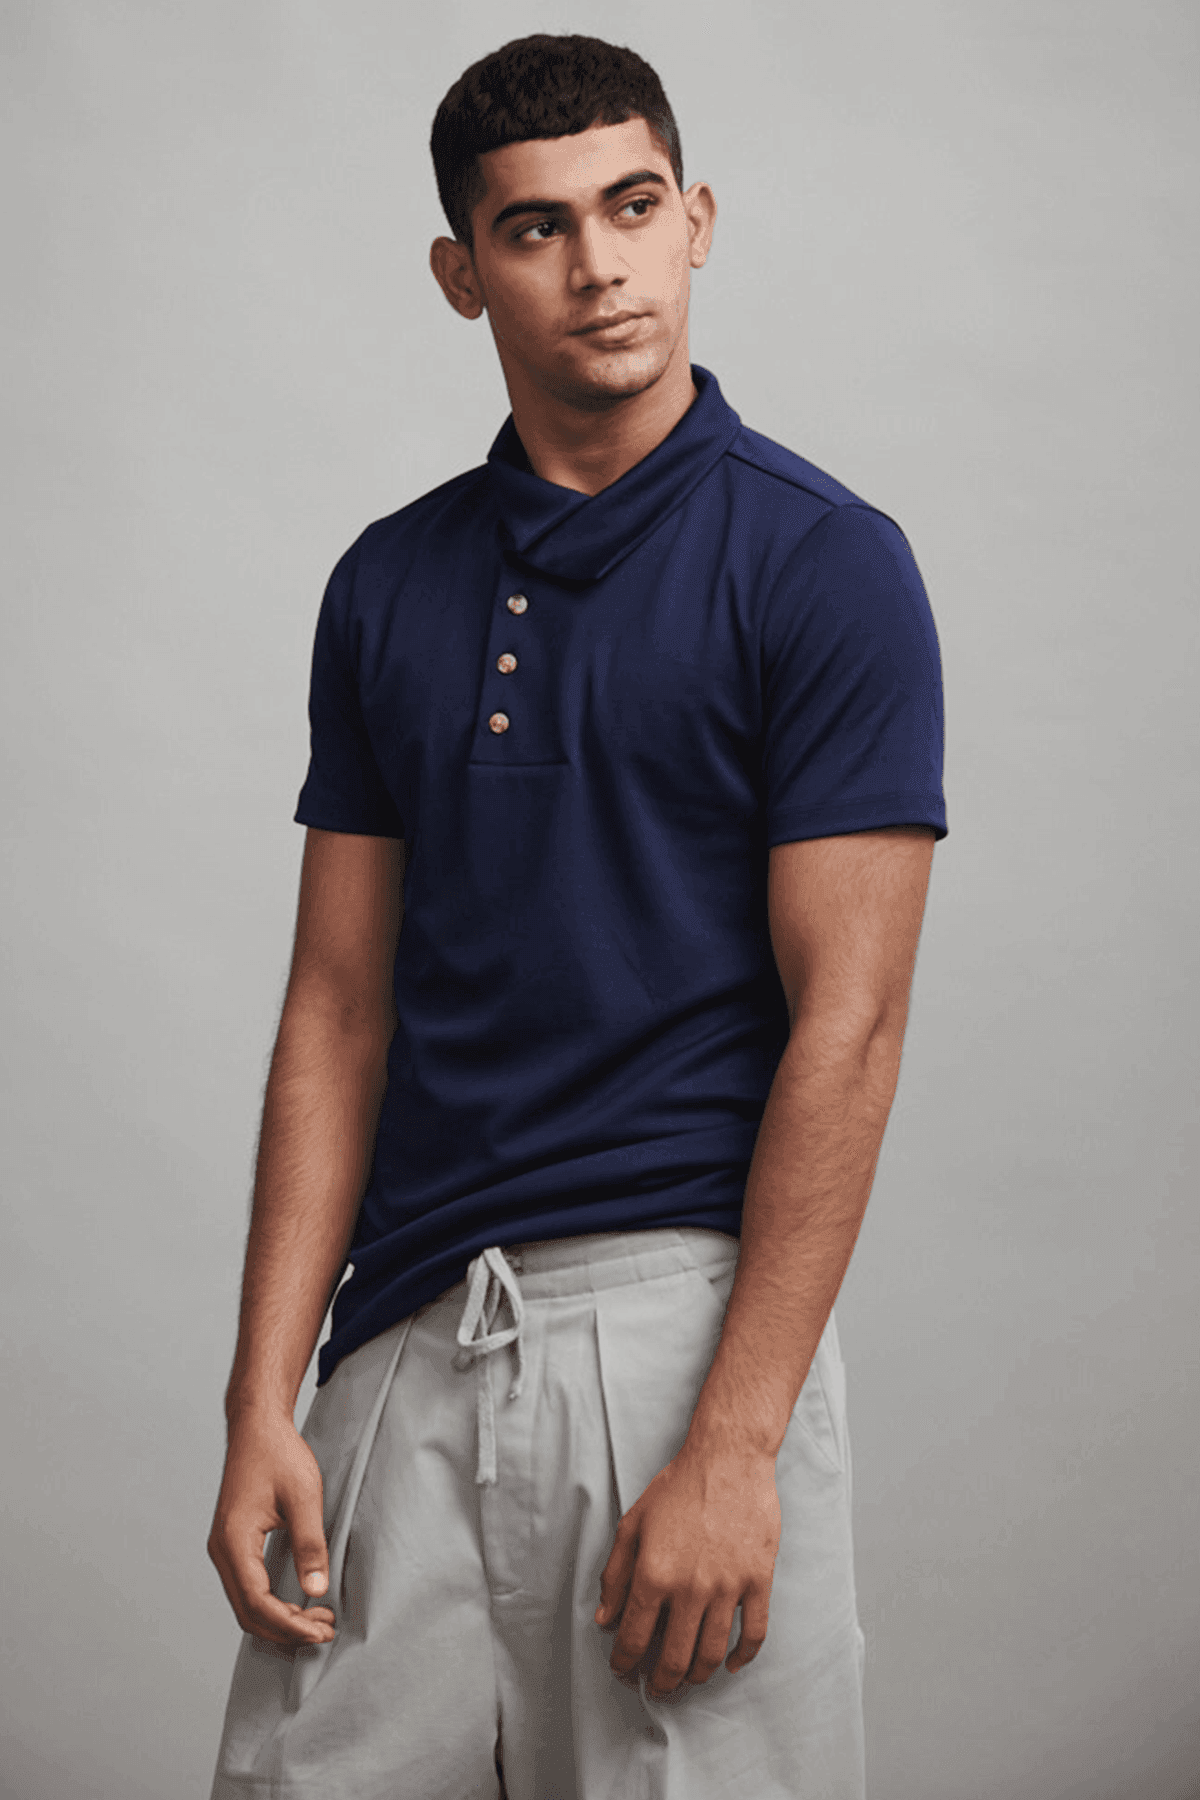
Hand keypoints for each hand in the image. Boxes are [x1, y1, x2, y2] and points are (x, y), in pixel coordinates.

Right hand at [207, 1409, 335, 1648]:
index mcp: (234, 1541)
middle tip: (324, 1631)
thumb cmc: (279, 1454)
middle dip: (285, 1629)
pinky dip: (271, 1604)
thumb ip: (310, 1544)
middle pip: (247, 1612)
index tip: (321, 1630)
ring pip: (245, 1604)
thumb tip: (317, 1590)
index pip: (257, 1602)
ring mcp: (224, 1549)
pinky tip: (297, 1603)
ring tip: (317, 1620)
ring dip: (279, 1619)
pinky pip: (247, 1588)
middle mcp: (221, 1550)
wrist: (257, 1427)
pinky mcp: (232, 1544)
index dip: (289, 1624)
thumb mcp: (303, 1496)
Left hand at [594, 1436, 780, 1697]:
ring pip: (712, 1654)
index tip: (623, 1671)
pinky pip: (754, 1634)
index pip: (633, 1637)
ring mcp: (728, 1588)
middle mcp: (690, 1588)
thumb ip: (615, 1574)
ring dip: (696, 1676)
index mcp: (654, 1574)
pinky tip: (730, 1664)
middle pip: (673, 1658)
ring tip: (687, 1679)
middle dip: (660, 1682)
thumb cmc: (677, 1487)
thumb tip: (605, 1619)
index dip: (624, 1662)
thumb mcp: (633, 1524)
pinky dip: (743, 1657)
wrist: (728, 1460)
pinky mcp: (758, 1581)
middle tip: (656, 1688)